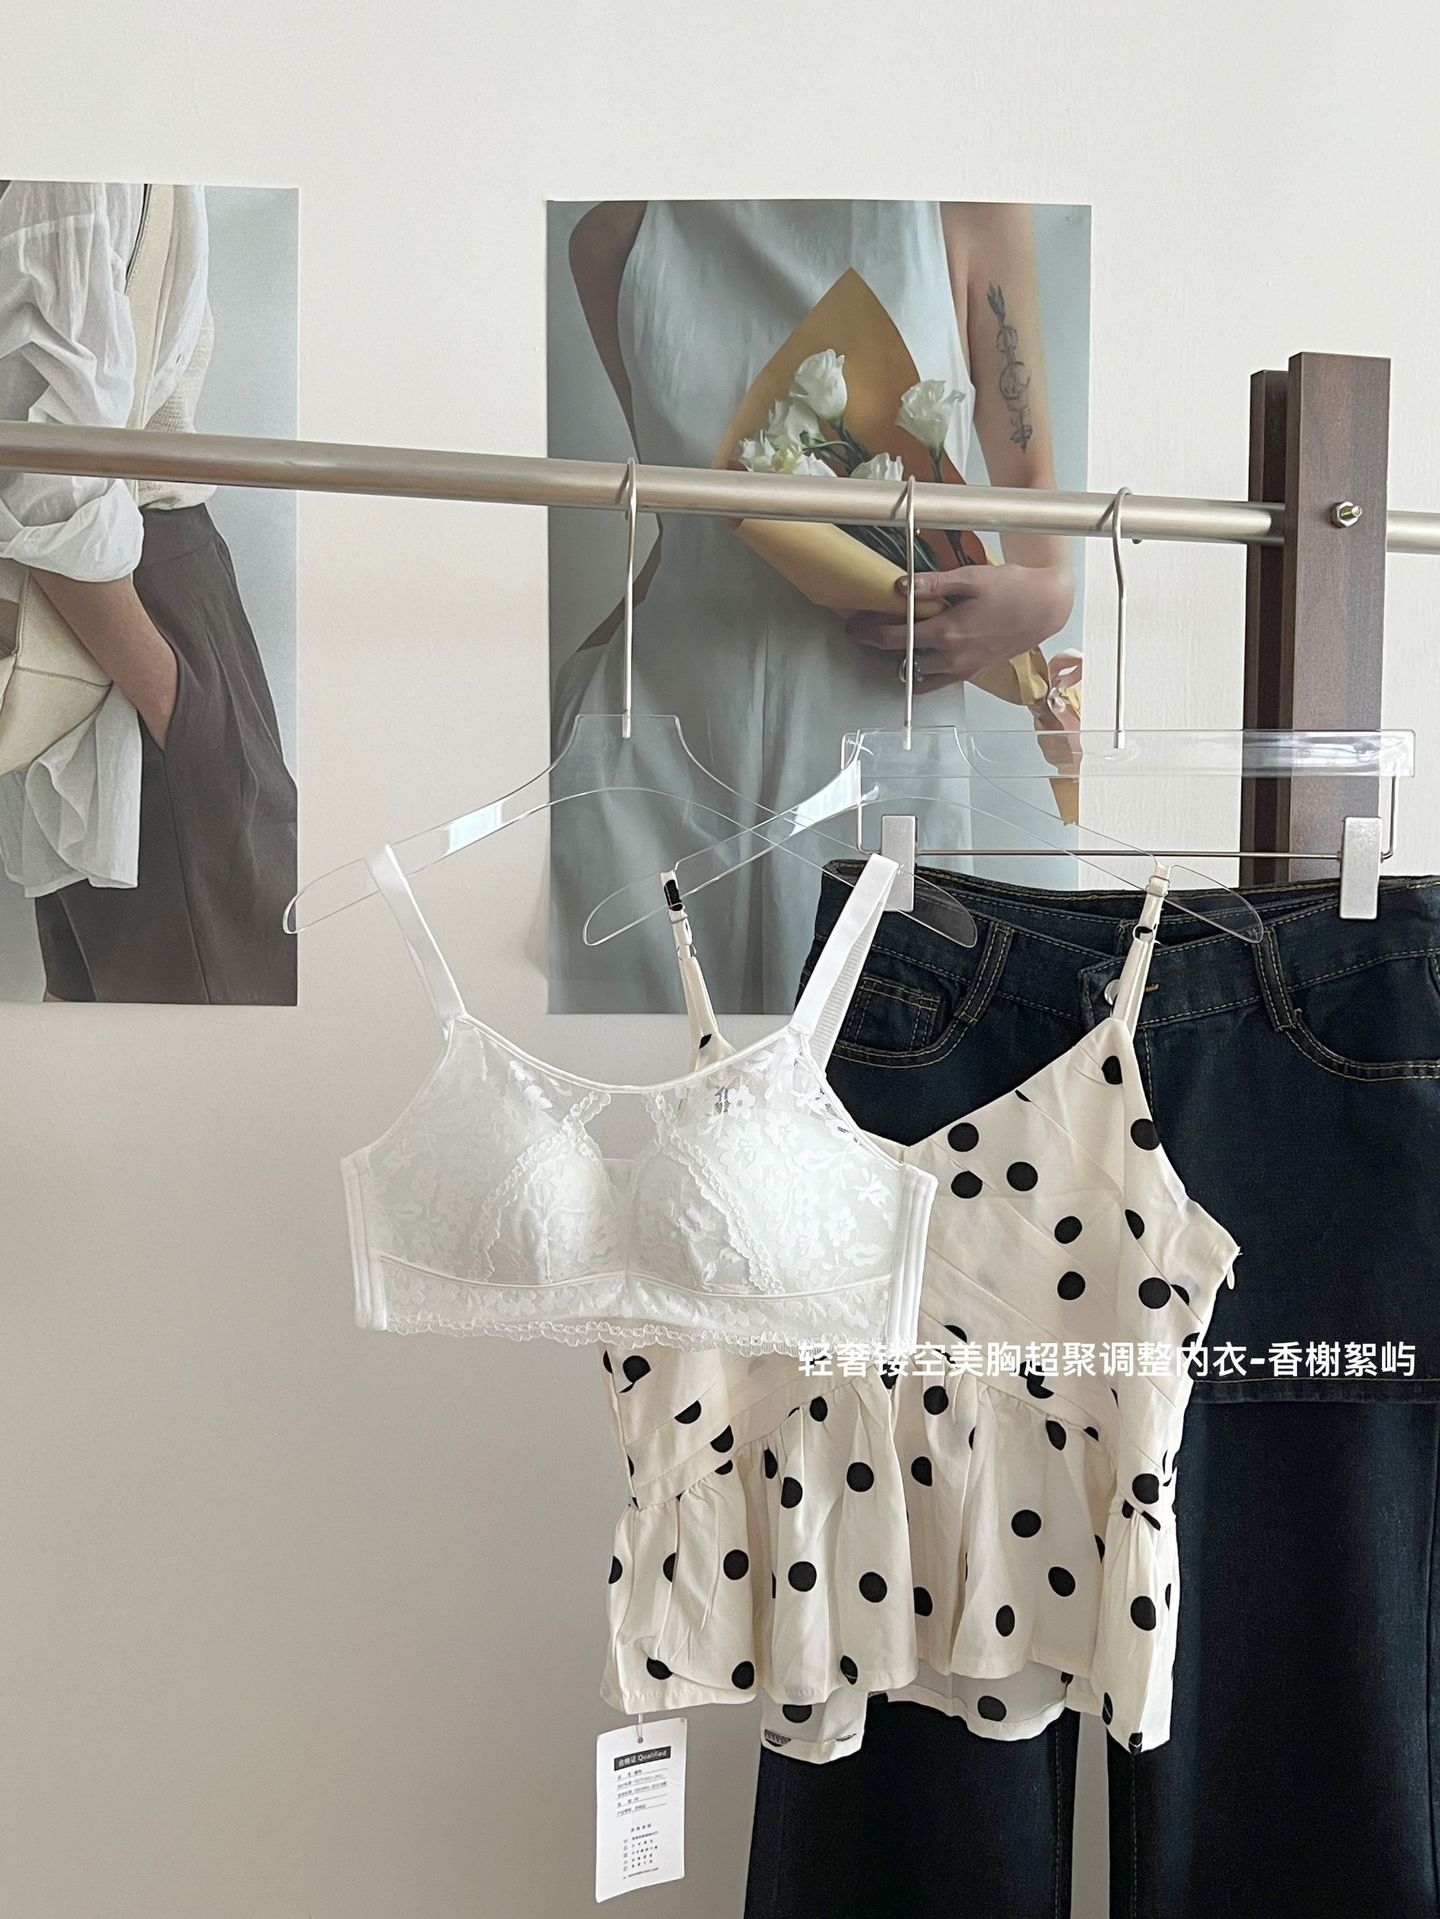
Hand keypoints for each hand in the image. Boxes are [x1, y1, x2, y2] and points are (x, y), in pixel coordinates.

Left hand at [844, 561, 1072, 689]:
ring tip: (891, 646)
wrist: (1047, 607)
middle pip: (902, 661)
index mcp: (948, 632)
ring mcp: (963, 669)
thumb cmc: (1014, 588)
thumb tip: (901, 585)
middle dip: (881, 647)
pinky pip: (939, 682)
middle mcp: (953, 657)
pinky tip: (920, 656)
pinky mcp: (973, 673)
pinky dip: (924, 673)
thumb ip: (934, 584)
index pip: (895, 639)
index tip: (855, 626)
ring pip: (920, 677)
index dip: (870, 633)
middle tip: (867, 632)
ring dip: (902, 663)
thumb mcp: (972, 578)